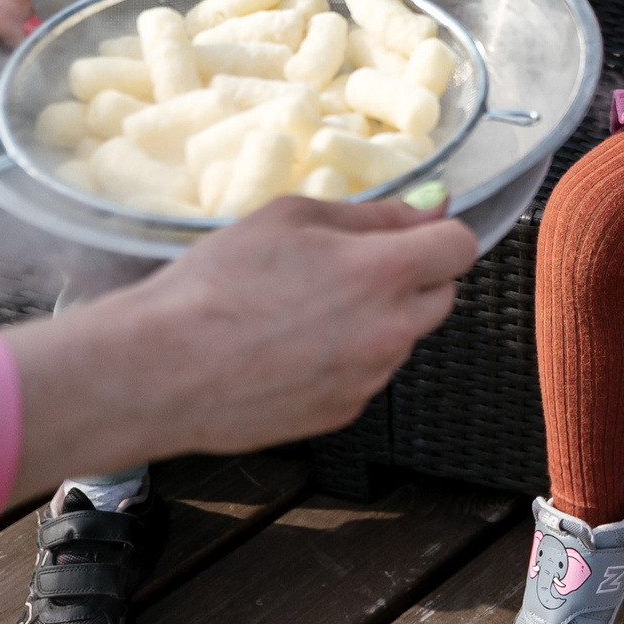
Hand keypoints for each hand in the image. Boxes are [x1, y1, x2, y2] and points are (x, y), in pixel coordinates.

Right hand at [1, 195, 474, 499]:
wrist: (162, 369)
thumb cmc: (216, 283)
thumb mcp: (291, 218)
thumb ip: (371, 214)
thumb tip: (426, 211)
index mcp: (383, 273)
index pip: (460, 248)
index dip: (439, 233)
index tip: (414, 230)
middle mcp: (389, 331)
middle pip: (442, 296)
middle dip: (413, 276)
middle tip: (352, 266)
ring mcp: (369, 379)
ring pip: (402, 337)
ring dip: (377, 319)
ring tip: (305, 309)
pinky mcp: (342, 413)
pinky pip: (366, 374)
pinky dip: (346, 357)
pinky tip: (291, 348)